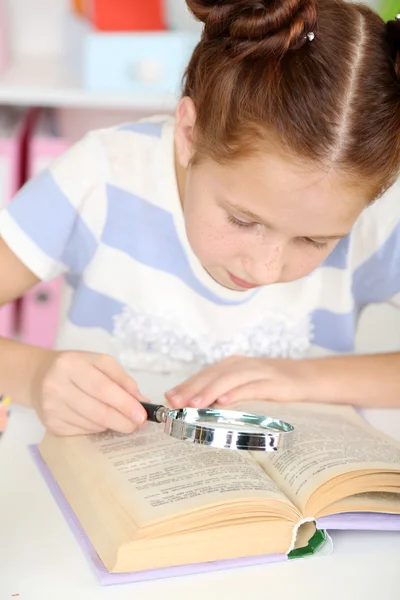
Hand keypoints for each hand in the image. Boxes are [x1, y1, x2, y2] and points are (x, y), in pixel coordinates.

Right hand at [30, 350, 147, 435]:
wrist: (39, 376)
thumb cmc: (75, 367)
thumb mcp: (99, 362)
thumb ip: (122, 379)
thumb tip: (141, 400)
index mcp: (71, 365)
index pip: (103, 388)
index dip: (125, 404)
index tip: (142, 415)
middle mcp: (57, 386)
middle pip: (97, 411)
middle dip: (123, 420)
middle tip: (138, 424)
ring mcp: (51, 408)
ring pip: (92, 425)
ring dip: (112, 425)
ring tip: (123, 421)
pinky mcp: (50, 425)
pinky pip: (83, 432)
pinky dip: (98, 429)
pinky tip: (101, 421)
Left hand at [165, 356, 314, 407]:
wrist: (308, 377)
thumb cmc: (272, 384)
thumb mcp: (245, 384)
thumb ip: (224, 390)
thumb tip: (195, 405)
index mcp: (232, 364)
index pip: (204, 374)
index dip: (185, 385)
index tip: (168, 398)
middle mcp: (241, 365)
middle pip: (211, 375)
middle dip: (191, 389)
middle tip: (174, 402)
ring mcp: (257, 372)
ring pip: (228, 380)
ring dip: (209, 391)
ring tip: (193, 404)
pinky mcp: (273, 383)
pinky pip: (251, 388)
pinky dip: (236, 393)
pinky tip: (224, 401)